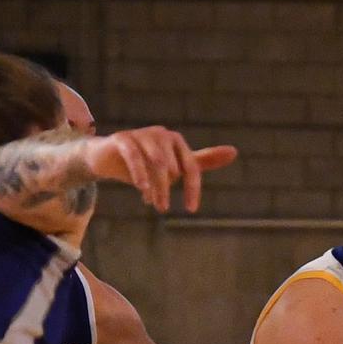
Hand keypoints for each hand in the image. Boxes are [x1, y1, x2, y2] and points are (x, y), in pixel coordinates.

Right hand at [82, 128, 236, 213]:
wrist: (107, 157)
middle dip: (167, 190)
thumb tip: (234, 151)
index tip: (191, 209)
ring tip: (154, 204)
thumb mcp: (176, 164)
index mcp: (176, 141)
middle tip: (162, 207)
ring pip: (155, 163)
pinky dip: (140, 174)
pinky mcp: (123, 139)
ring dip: (156, 187)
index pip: (190, 167)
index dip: (192, 188)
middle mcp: (161, 134)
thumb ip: (202, 161)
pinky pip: (134, 156)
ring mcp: (141, 135)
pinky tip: (142, 191)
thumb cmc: (146, 163)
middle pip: (172, 167)